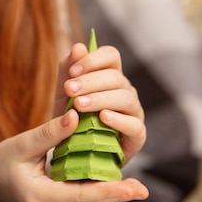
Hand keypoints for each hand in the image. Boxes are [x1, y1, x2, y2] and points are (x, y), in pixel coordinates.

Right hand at [0, 109, 148, 201]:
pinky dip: (97, 194)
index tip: (132, 188)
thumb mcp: (21, 145)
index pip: (80, 196)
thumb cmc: (0, 163)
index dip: (108, 191)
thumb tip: (75, 117)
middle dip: (116, 196)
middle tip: (141, 190)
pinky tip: (113, 186)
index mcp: (38, 197)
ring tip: (135, 189)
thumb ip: (49, 133)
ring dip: (110, 195)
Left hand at [54, 42, 145, 162]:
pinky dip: (119, 120)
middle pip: (116, 77)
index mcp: (110, 77)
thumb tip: (78, 47)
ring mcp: (134, 113)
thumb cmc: (71, 121)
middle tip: (70, 90)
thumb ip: (68, 71)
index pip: (111, 55)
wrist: (74, 155)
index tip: (72, 72)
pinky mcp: (137, 136)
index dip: (93, 60)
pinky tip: (102, 118)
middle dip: (91, 81)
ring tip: (79, 105)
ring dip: (101, 99)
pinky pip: (135, 125)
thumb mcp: (63, 96)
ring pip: (126, 97)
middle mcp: (126, 91)